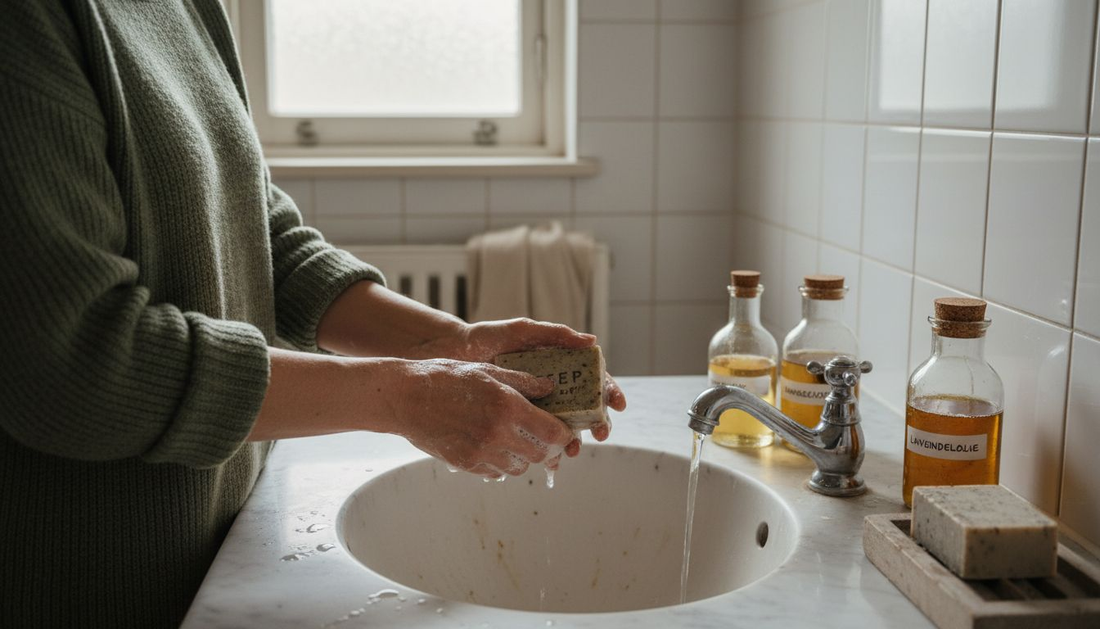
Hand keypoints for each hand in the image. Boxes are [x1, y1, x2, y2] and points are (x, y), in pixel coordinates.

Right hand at [390, 358, 574, 477]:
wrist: (406, 397)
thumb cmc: (446, 378)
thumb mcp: (488, 371)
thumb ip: (523, 383)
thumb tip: (550, 388)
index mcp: (508, 407)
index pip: (552, 433)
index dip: (562, 434)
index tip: (562, 430)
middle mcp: (497, 434)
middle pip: (540, 455)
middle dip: (545, 447)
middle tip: (541, 437)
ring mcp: (480, 452)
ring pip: (519, 467)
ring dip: (522, 456)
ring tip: (514, 439)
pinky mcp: (465, 464)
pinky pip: (495, 472)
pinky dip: (500, 463)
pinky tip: (491, 445)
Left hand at [460, 318, 626, 454]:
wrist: (451, 354)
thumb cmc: (488, 337)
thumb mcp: (521, 331)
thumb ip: (554, 334)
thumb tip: (592, 341)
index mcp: (558, 365)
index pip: (591, 378)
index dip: (608, 392)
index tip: (617, 404)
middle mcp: (550, 387)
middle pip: (583, 408)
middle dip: (596, 423)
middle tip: (600, 434)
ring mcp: (534, 405)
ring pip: (561, 428)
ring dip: (572, 442)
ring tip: (571, 452)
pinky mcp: (515, 420)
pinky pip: (534, 437)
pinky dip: (543, 451)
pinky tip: (547, 461)